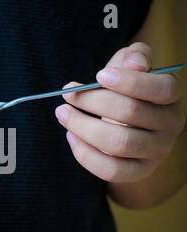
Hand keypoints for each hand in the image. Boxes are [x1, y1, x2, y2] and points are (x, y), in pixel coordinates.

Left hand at [55, 42, 184, 182]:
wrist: (124, 122)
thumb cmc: (124, 89)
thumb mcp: (129, 66)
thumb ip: (134, 56)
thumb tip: (135, 63)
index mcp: (171, 96)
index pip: (161, 89)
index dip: (129, 82)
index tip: (98, 75)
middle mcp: (171, 124)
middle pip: (131, 113)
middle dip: (92, 102)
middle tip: (68, 94)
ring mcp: (156, 151)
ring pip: (118, 143)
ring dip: (83, 127)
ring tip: (62, 113)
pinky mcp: (138, 171)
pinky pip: (111, 169)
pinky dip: (85, 154)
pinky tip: (70, 136)